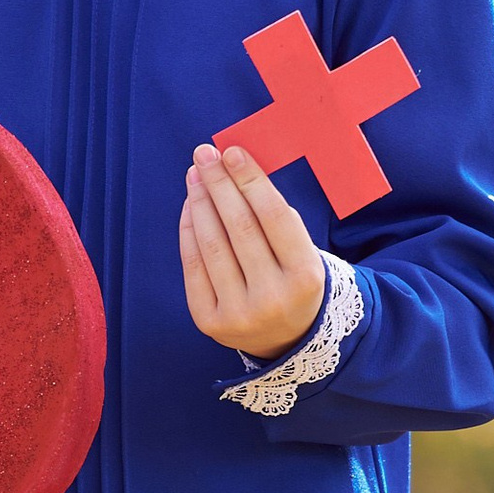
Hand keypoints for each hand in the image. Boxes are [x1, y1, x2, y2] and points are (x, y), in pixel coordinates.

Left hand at [181, 141, 324, 359]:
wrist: (286, 340)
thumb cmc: (292, 280)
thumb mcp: (302, 252)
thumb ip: (275, 218)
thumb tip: (234, 170)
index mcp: (304, 276)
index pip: (273, 217)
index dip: (250, 181)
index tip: (231, 152)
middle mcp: (272, 297)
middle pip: (239, 227)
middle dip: (219, 185)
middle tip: (204, 154)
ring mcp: (239, 313)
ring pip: (213, 245)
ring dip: (200, 203)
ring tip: (195, 175)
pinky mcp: (209, 322)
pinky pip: (193, 267)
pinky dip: (189, 231)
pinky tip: (190, 206)